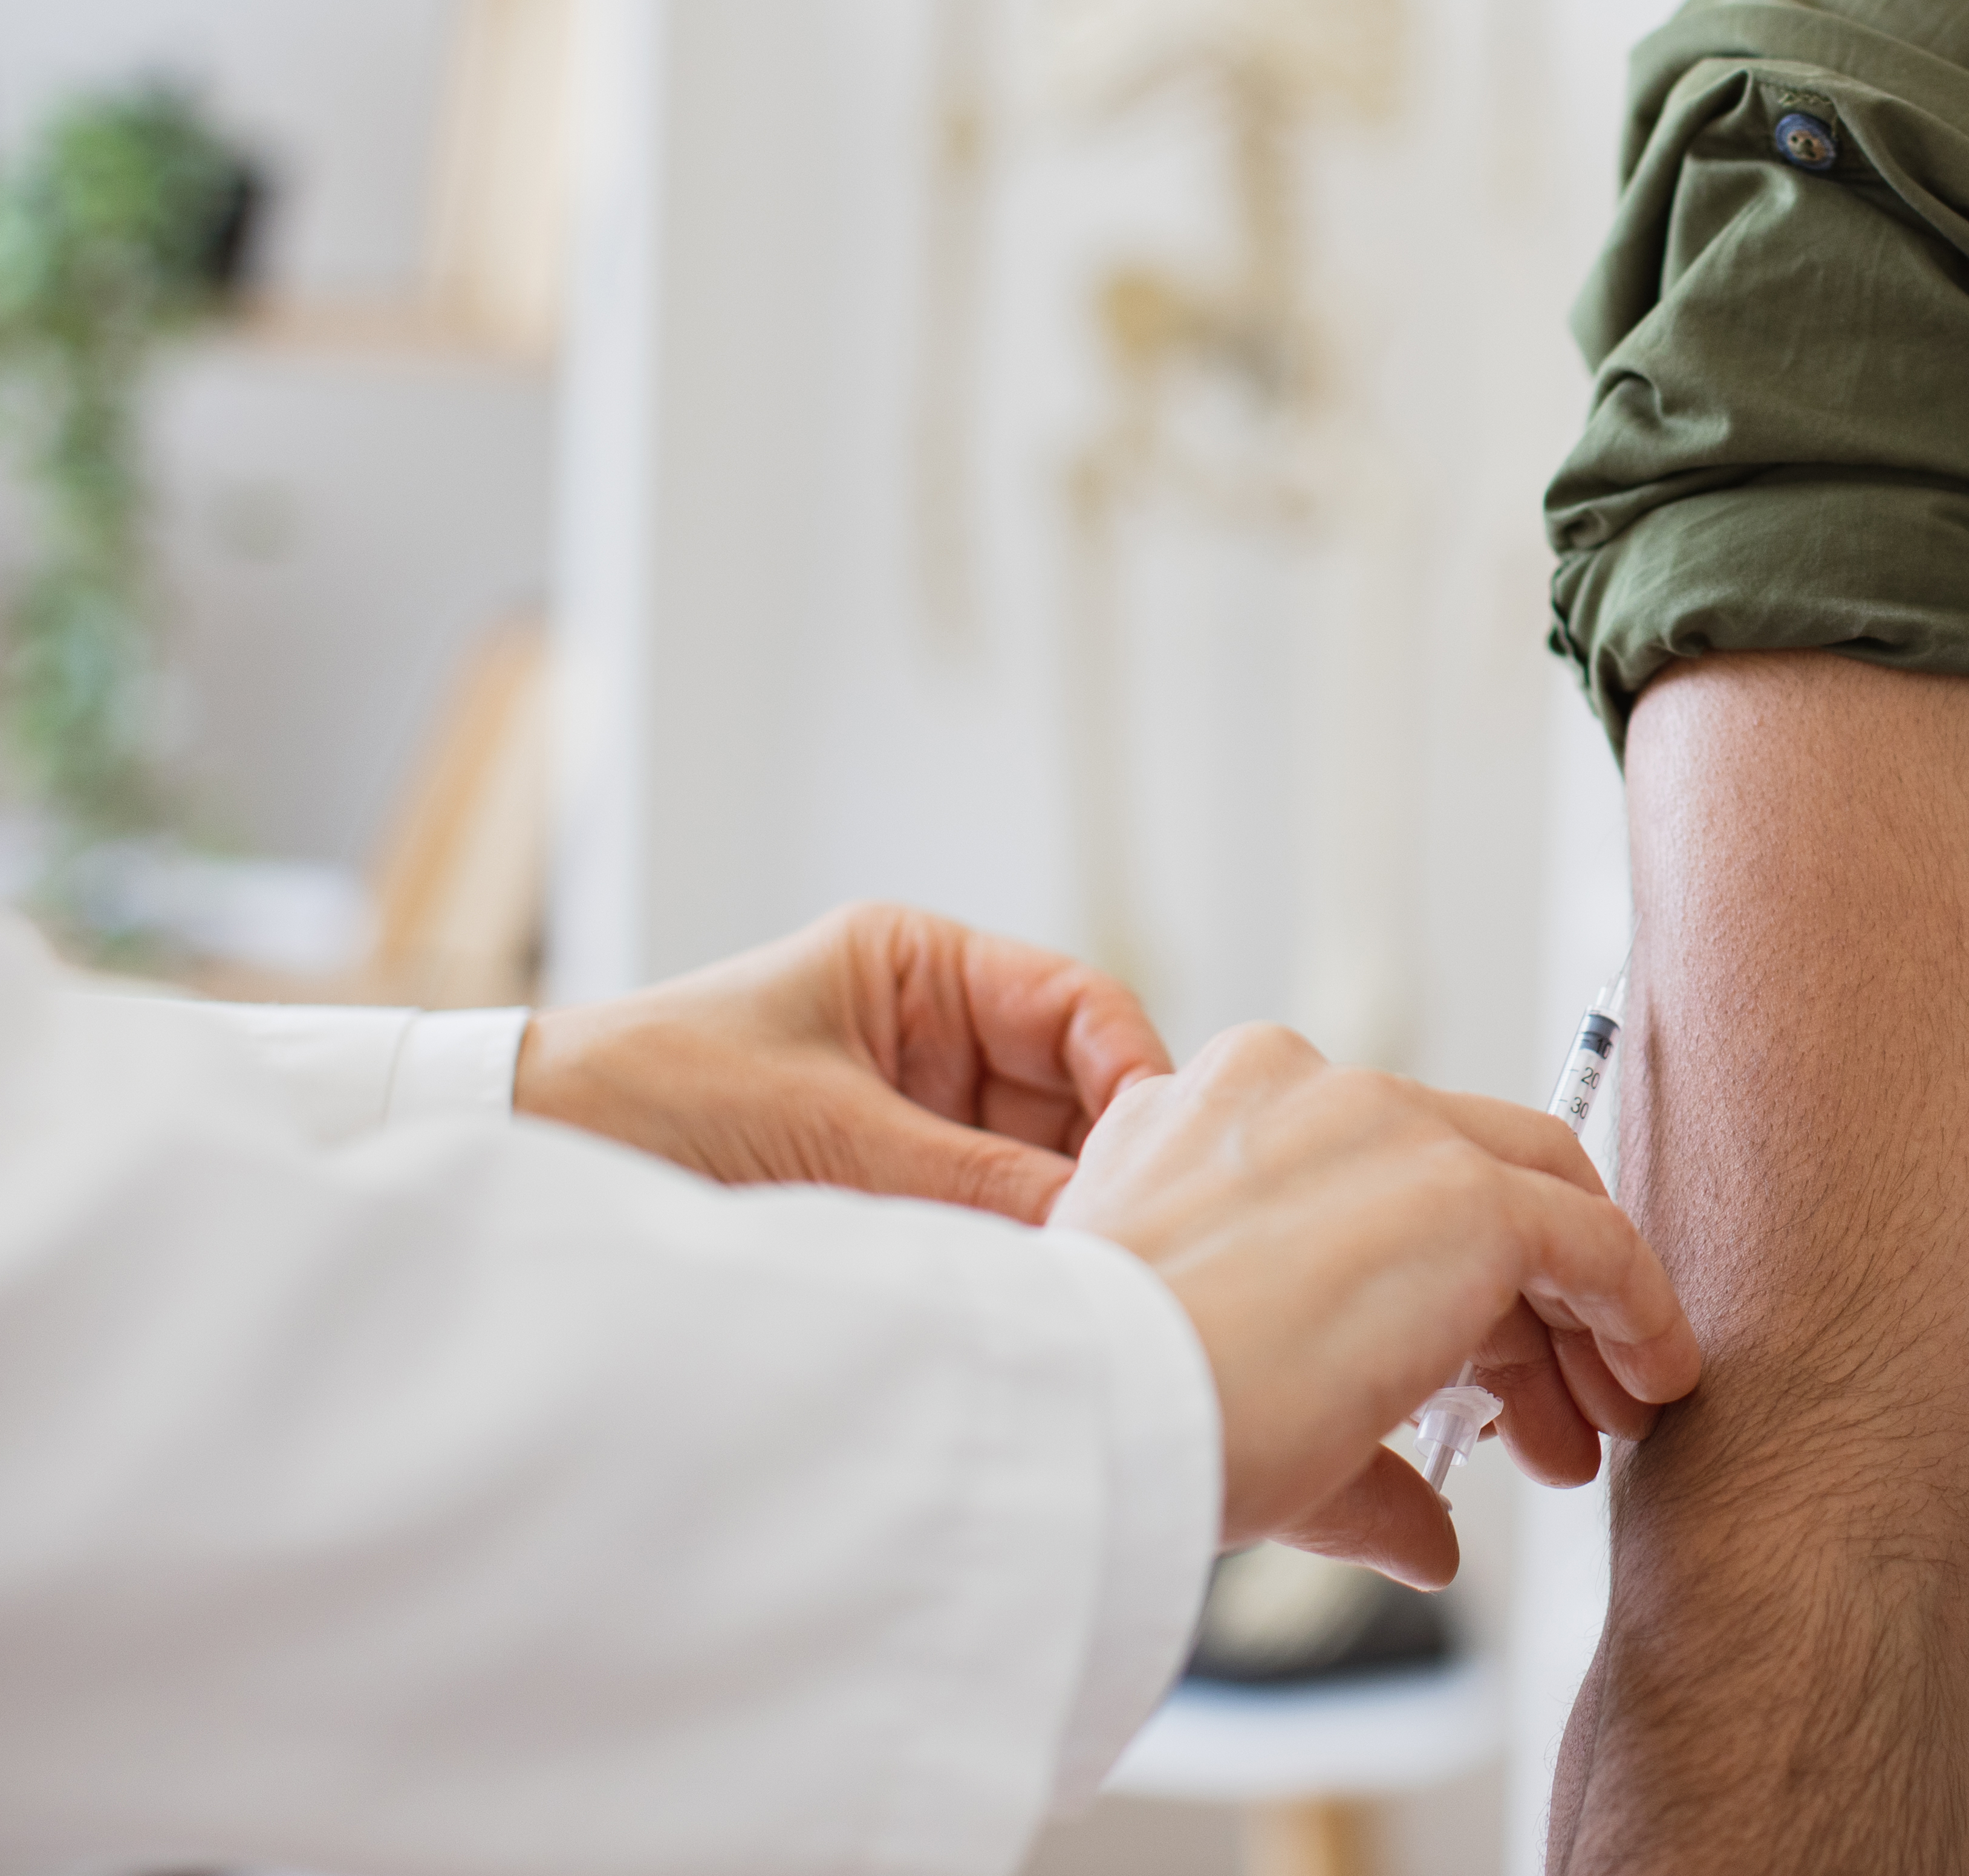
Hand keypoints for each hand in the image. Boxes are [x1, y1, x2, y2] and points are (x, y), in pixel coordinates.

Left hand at [515, 903, 1171, 1222]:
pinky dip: (1001, 1250)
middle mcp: (931, 1035)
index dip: (1129, 1071)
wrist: (525, 1149)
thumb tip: (1092, 1227)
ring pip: (1031, 1164)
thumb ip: (967, 1176)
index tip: (1153, 1152)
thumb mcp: (822, 1127)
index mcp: (921, 968)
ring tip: (1074, 1274)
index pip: (1076, 1005)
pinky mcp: (884, 1187)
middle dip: (1095, 1162)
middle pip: (1070, 1093)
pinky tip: (1019, 1289)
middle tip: (1123, 1238)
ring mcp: (911, 1113)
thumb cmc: (647, 1091)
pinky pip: (977, 1214)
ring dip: (1049, 1217)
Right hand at [1050, 1022, 1702, 1590]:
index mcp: (1220, 1108)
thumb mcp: (1239, 1406)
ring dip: (1577, 1319)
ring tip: (1599, 1431)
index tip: (1477, 1384)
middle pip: (1466, 1176)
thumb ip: (1354, 1460)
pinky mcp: (1465, 1195)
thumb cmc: (1121, 1416)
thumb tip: (1432, 1543)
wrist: (1088, 1415)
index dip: (1445, 1285)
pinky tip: (1652, 1380)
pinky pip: (1590, 1238)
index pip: (1378, 1175)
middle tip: (1551, 1423)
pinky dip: (1636, 1305)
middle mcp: (1307, 1088)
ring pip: (1535, 1198)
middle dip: (1521, 1305)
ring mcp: (1389, 1129)